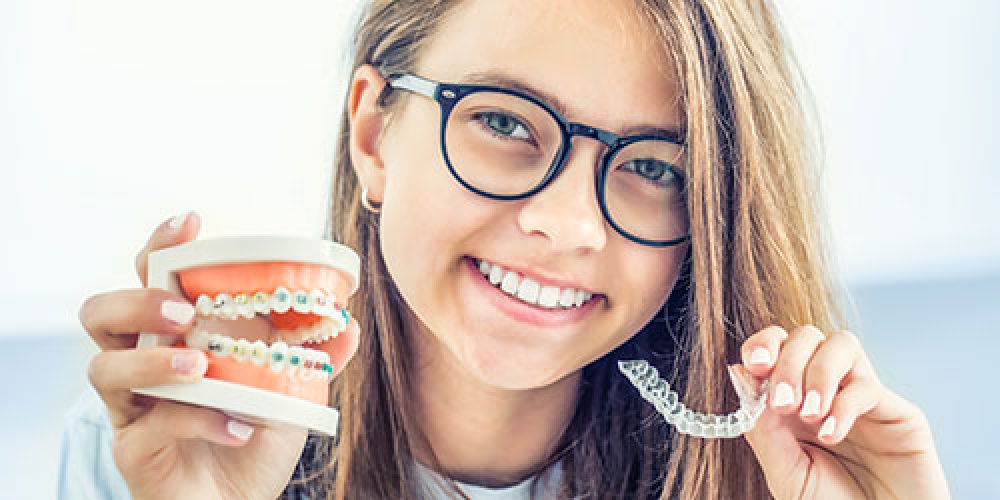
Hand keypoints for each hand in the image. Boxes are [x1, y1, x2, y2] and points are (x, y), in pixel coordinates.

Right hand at [79, 213, 307, 499]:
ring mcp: (132, 408)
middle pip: (100, 313)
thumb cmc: (253, 436)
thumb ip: (314, 354)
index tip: (191, 223)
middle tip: (185, 313)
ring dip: (153, 362)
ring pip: (104, 368)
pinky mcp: (134, 451)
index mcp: (176, 336)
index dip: (160, 245)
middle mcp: (142, 365)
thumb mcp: (291, 390)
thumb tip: (348, 322)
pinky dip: (196, 421)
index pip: (149, 277)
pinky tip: (237, 428)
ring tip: (199, 368)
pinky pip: (149, 427)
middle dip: (137, 301)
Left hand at [732, 325, 949, 499]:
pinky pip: (867, 386)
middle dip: (789, 362)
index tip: (754, 366)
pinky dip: (843, 406)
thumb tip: (738, 374)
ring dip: (818, 372)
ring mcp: (862, 397)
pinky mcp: (898, 412)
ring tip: (809, 415)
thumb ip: (763, 428)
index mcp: (793, 400)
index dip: (763, 345)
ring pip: (842, 344)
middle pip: (807, 336)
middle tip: (783, 404)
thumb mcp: (785, 472)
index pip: (777, 346)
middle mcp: (827, 390)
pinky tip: (831, 434)